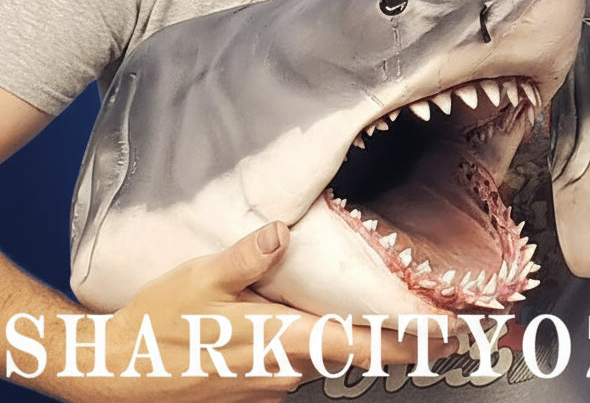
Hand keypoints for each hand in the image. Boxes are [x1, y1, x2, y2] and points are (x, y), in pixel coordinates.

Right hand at [93, 221, 454, 400]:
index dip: (404, 340)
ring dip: (358, 344)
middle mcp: (282, 368)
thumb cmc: (159, 322)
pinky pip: (299, 364)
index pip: (356, 342)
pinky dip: (319, 347)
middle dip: (397, 343)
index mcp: (277, 339)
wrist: (117, 374)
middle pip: (351, 355)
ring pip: (325, 358)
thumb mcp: (200, 278)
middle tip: (444, 331)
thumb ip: (246, 256)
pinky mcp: (254, 388)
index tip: (442, 334)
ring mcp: (269, 384)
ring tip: (395, 326)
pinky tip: (318, 328)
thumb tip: (281, 230)